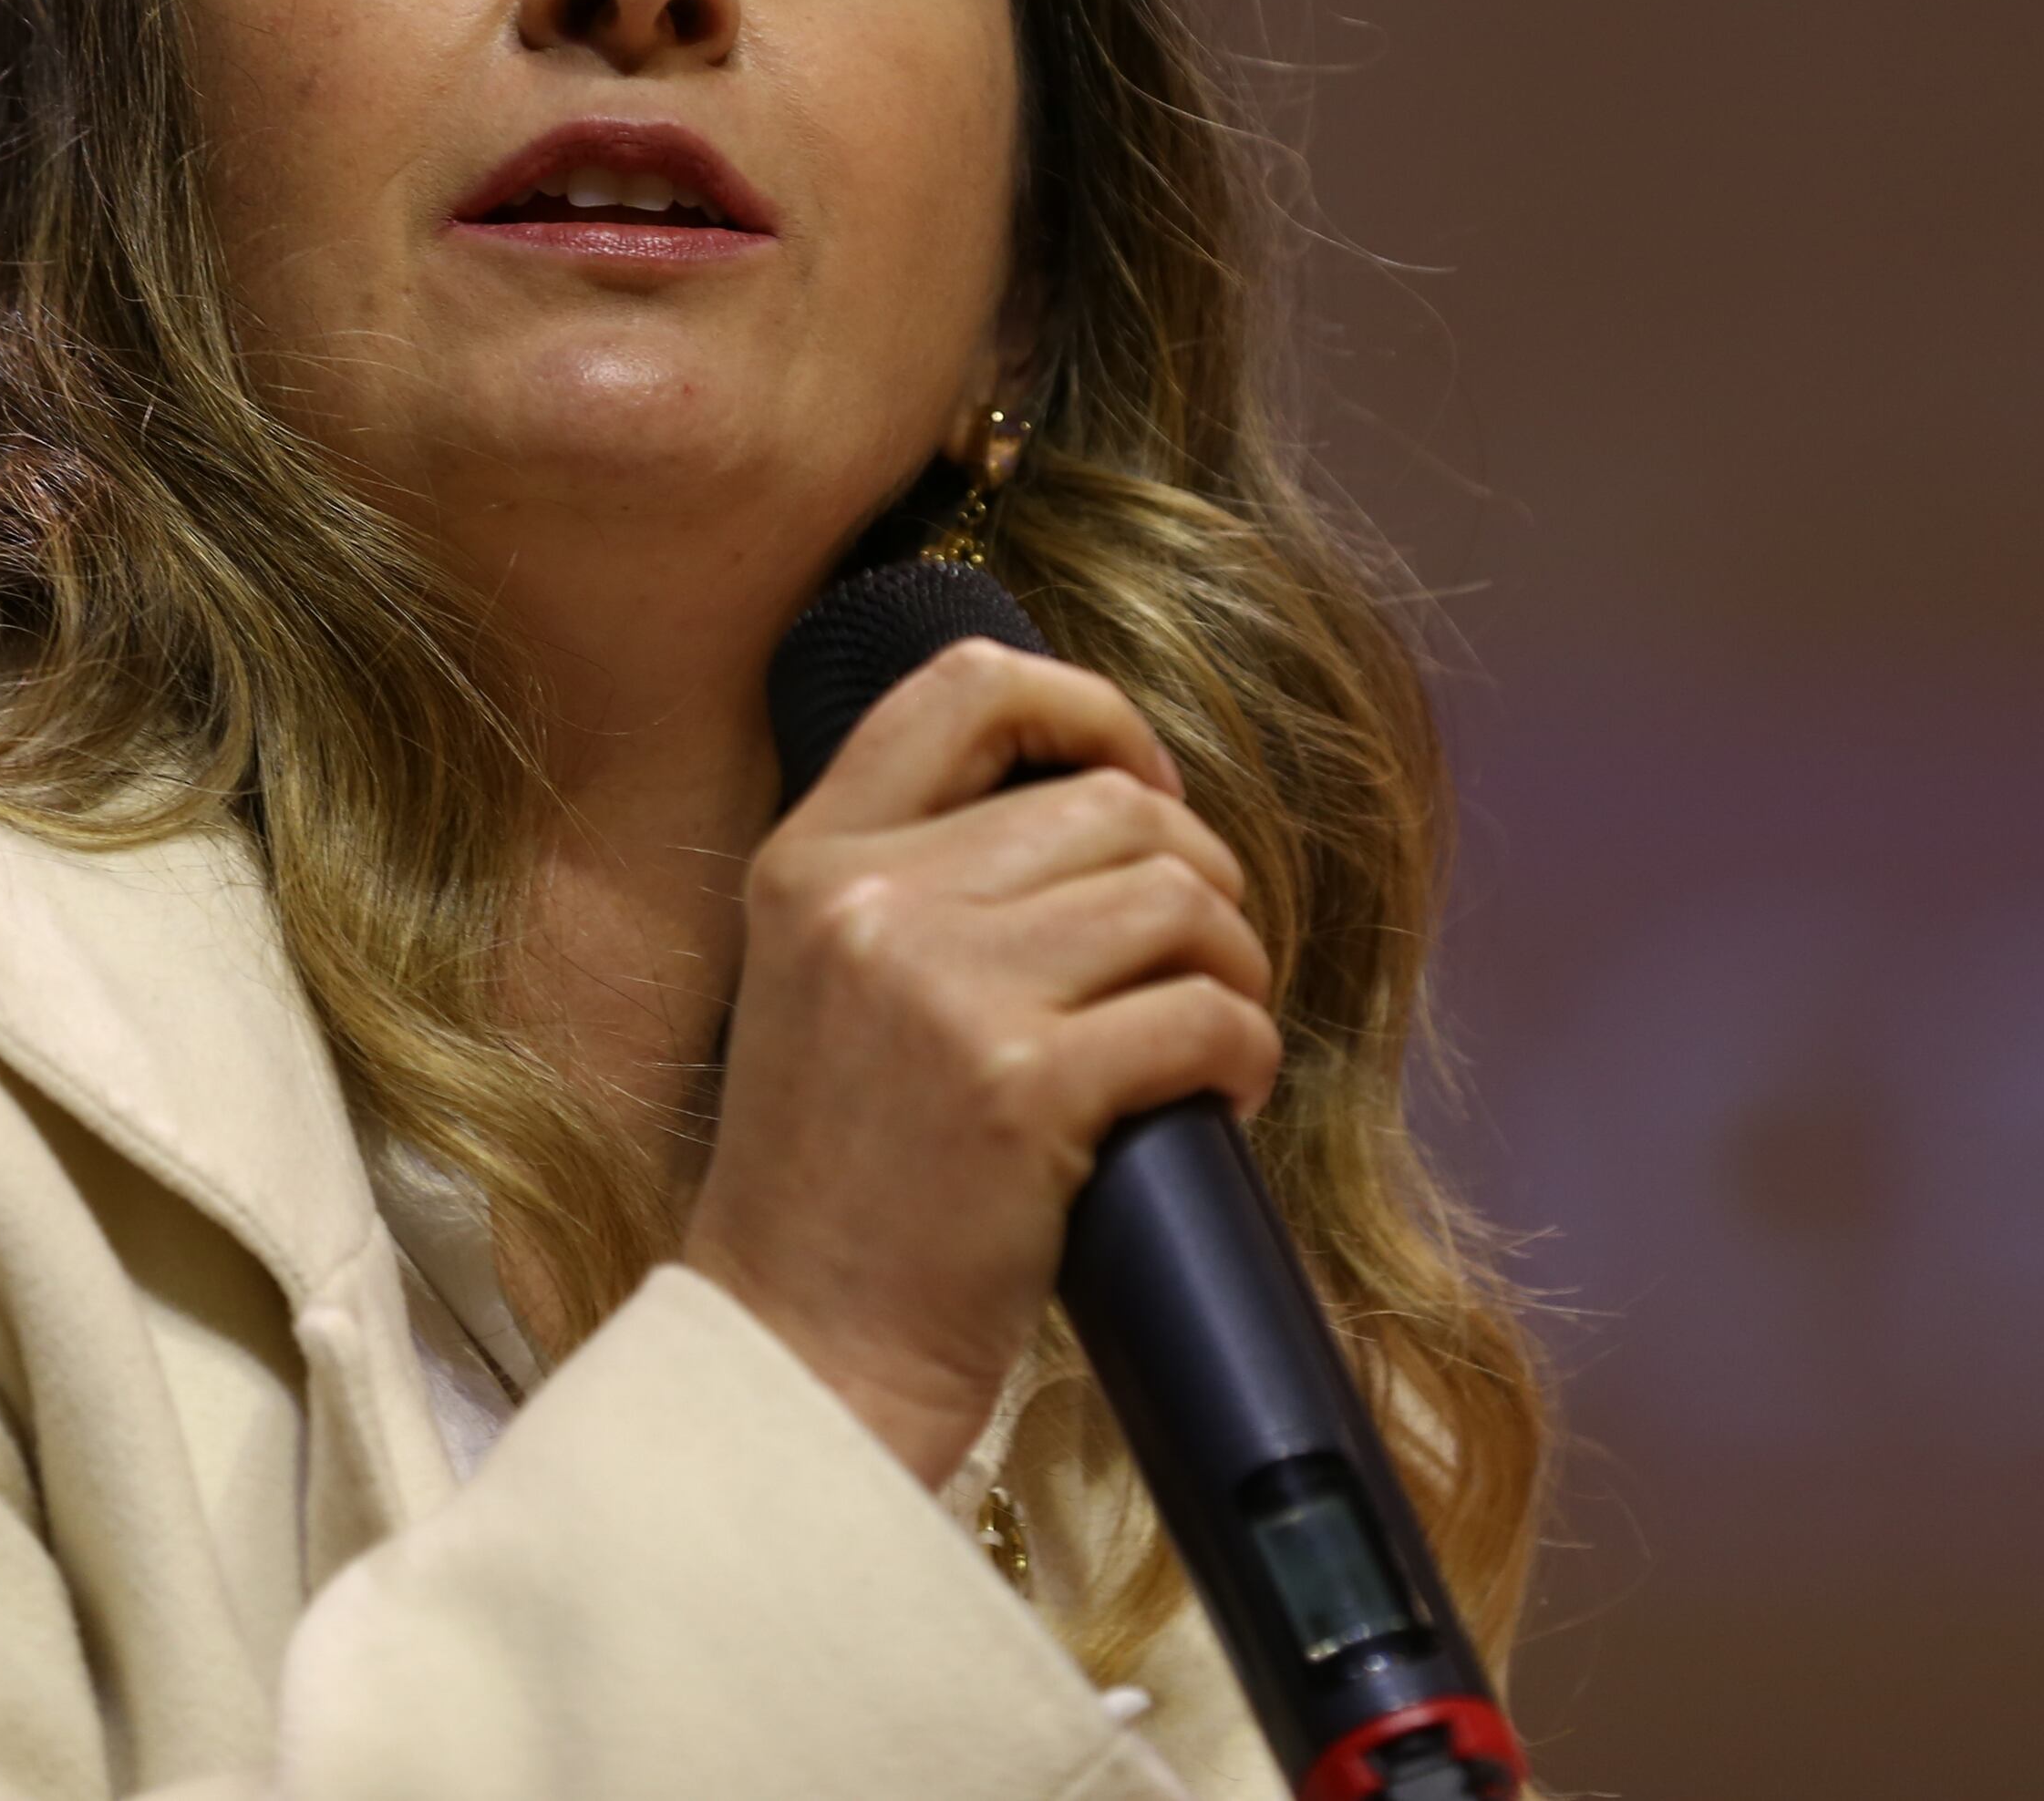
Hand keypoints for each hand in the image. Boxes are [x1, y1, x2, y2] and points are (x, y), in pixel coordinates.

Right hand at [683, 638, 1279, 1492]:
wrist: (799, 1359)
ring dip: (1232, 959)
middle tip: (1199, 957)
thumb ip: (916, 885)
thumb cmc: (835, 1191)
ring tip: (1212, 1029)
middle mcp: (870, 900)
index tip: (1144, 783)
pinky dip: (1244, 1051)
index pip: (967, 683)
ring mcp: (946, 989)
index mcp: (811, 860)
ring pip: (1174, 894)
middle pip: (1110, 802)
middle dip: (1195, 873)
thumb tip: (1105, 806)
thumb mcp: (819, 985)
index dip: (1089, 709)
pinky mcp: (1024, 1086)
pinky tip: (1222, 1096)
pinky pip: (1204, 1013)